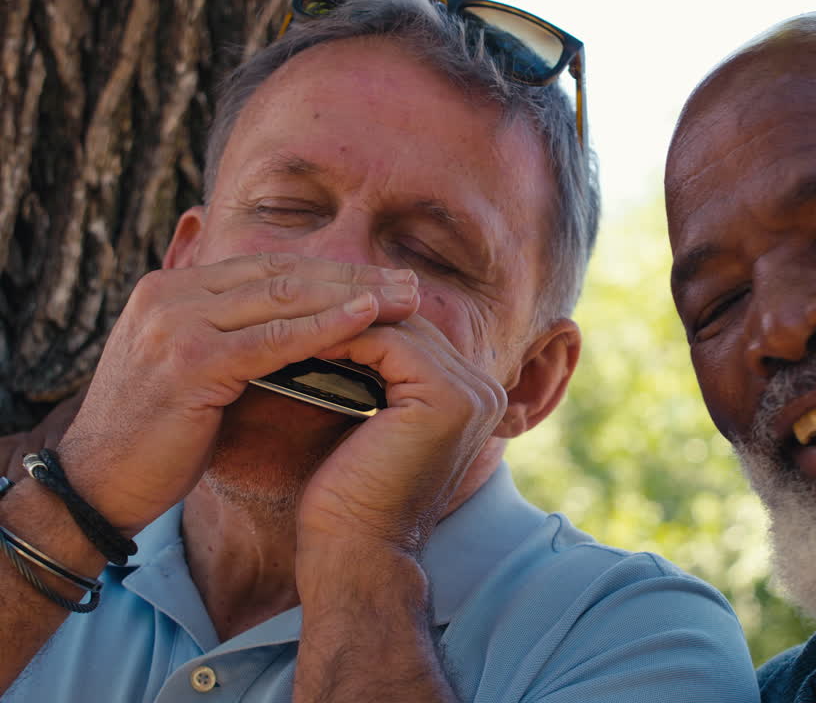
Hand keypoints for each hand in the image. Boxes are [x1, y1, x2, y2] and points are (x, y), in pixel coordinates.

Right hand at [55, 253, 421, 534]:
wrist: (95, 486)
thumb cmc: (155, 437)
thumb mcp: (195, 372)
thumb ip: (235, 339)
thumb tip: (305, 330)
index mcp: (172, 290)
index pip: (268, 268)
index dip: (332, 271)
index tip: (385, 279)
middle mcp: (171, 294)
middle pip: (282, 273)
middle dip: (354, 276)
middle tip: (412, 282)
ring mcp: (177, 323)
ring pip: (284, 297)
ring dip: (354, 294)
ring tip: (408, 298)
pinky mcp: (189, 361)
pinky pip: (274, 338)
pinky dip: (327, 326)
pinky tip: (369, 319)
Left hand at [295, 313, 506, 553]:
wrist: (357, 555)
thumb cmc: (352, 500)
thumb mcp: (370, 422)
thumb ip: (378, 378)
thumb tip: (339, 325)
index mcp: (474, 398)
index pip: (412, 335)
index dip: (357, 322)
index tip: (300, 316)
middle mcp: (485, 392)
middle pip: (408, 326)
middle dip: (347, 315)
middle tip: (287, 307)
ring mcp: (472, 394)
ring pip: (396, 328)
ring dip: (338, 321)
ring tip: (286, 318)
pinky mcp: (447, 398)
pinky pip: (386, 343)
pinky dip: (339, 337)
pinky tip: (299, 339)